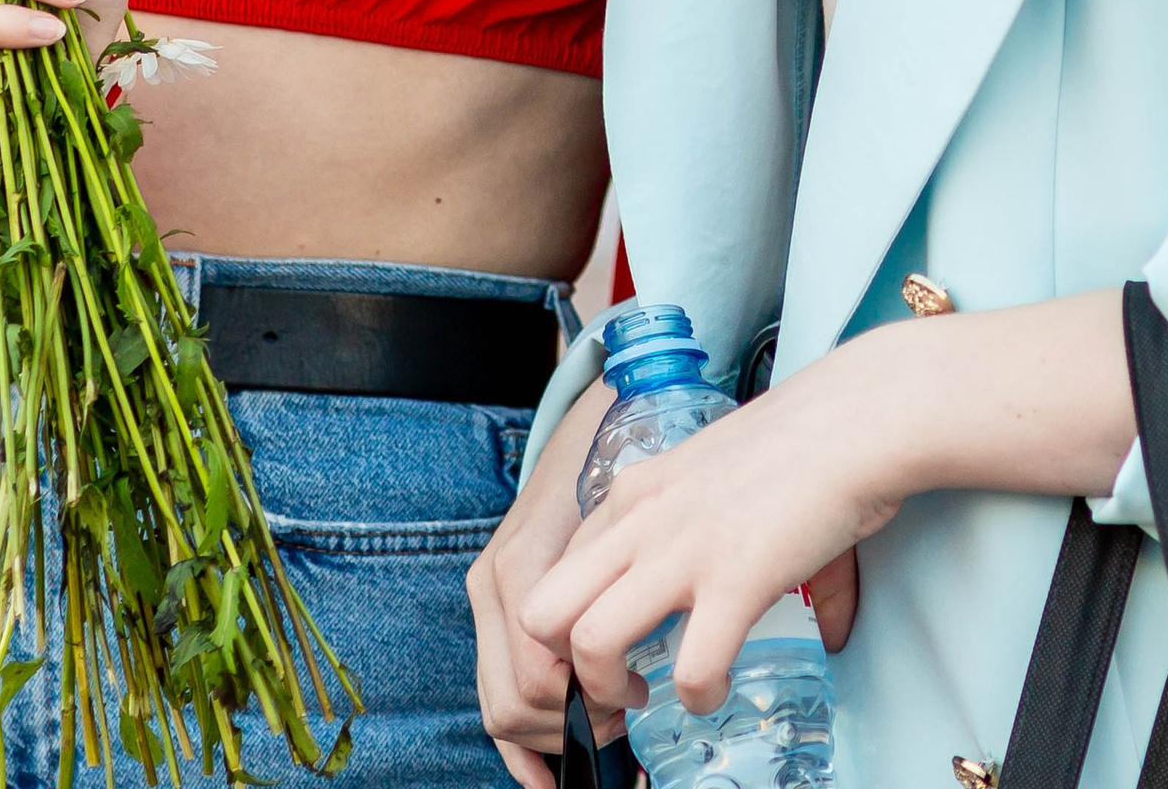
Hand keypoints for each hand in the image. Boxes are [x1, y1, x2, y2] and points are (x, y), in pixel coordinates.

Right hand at [471, 385, 624, 788]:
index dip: (590, 701)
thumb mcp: (643, 517)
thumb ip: (642, 584)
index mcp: (527, 564)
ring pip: (500, 703)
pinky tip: (547, 775)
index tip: (637, 700)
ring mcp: (489, 589)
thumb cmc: (632, 464)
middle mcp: (498, 580)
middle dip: (570, 726)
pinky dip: (517, 742)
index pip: (541, 673)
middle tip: (625, 718)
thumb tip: (678, 671)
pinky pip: (492, 687)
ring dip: (551, 733)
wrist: (601, 415)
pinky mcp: (494, 597)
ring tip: (607, 723)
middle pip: (516, 700)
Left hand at [520, 356, 880, 718]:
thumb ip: (723, 531)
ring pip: (590, 643)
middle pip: (541, 610)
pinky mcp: (736, 579)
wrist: (854, 417)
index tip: (604, 655)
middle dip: (562, 667)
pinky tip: (716, 691)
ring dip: (611, 692)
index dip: (564, 632)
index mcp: (635, 494)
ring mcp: (685, 550)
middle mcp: (643, 519)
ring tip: (649, 697)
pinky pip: (690, 669)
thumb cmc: (802, 440)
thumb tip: (777, 602)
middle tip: (609, 686)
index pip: (554, 573)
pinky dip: (697, 697)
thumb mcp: (722, 474)